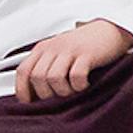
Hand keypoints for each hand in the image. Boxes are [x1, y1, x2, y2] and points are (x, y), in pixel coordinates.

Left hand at [16, 19, 132, 101]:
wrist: (110, 29)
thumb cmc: (84, 45)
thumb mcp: (59, 52)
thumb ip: (45, 67)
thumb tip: (34, 95)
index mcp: (43, 48)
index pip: (23, 71)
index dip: (23, 90)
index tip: (30, 103)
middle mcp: (54, 48)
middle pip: (38, 77)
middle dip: (47, 94)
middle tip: (60, 96)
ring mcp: (70, 50)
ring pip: (54, 78)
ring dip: (63, 91)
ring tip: (73, 91)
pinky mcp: (87, 54)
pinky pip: (76, 76)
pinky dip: (79, 86)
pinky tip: (85, 85)